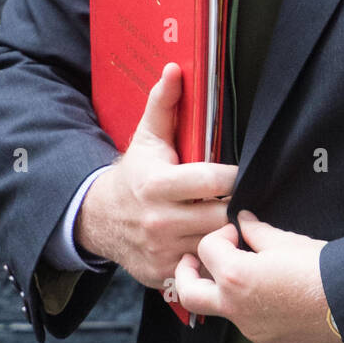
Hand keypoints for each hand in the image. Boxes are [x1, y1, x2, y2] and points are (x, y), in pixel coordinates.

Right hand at [76, 62, 237, 289]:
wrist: (100, 219)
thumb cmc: (134, 174)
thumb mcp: (146, 138)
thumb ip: (164, 104)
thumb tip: (175, 69)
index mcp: (157, 185)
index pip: (211, 181)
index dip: (233, 176)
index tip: (241, 173)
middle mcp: (159, 220)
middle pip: (219, 216)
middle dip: (235, 207)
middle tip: (243, 199)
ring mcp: (162, 251)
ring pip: (215, 244)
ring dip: (227, 233)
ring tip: (232, 220)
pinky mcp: (164, 273)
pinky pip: (203, 267)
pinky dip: (212, 258)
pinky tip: (215, 245)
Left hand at [173, 210, 342, 342]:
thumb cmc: (321, 268)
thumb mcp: (286, 241)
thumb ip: (256, 231)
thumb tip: (243, 221)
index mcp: (235, 277)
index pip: (207, 249)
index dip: (220, 235)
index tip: (238, 233)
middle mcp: (235, 308)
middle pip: (189, 294)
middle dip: (186, 273)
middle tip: (194, 260)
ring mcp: (250, 329)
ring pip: (221, 309)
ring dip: (223, 290)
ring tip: (246, 273)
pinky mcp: (266, 342)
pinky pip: (246, 322)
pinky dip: (248, 306)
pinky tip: (270, 294)